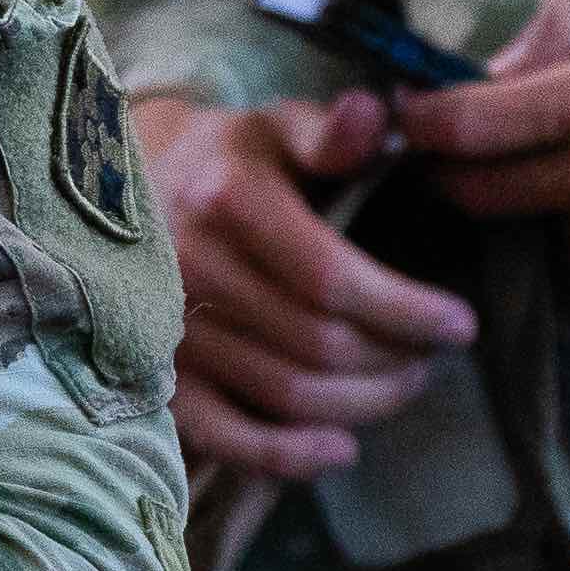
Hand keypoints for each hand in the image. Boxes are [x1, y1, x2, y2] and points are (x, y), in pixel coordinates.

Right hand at [149, 87, 476, 482]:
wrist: (109, 192)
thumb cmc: (220, 161)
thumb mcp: (272, 129)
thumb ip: (331, 132)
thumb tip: (380, 115)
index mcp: (227, 199)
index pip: (334, 280)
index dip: (408, 311)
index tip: (460, 323)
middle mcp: (187, 267)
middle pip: (319, 345)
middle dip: (394, 359)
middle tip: (431, 357)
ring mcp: (164, 328)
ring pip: (287, 394)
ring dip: (362, 403)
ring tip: (400, 384)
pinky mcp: (152, 376)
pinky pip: (226, 436)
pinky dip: (289, 455)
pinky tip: (339, 447)